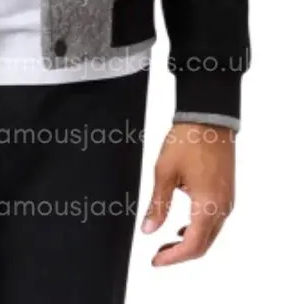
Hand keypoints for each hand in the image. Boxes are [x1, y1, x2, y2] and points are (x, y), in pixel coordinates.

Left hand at [141, 122, 234, 265]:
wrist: (209, 117)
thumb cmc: (188, 140)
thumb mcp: (165, 172)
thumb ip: (157, 204)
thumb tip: (148, 229)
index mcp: (208, 206)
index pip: (192, 245)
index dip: (173, 257)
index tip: (155, 260)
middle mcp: (222, 207)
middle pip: (204, 244)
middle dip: (181, 254)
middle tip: (159, 254)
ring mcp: (227, 200)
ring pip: (211, 234)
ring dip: (190, 242)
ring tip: (167, 242)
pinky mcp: (226, 192)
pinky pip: (215, 221)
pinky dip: (199, 229)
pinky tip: (182, 225)